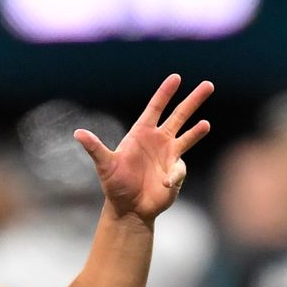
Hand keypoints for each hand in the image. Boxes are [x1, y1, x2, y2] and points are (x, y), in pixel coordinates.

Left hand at [76, 74, 213, 222]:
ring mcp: (170, 155)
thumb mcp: (105, 165)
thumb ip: (95, 148)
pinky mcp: (176, 171)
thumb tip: (78, 133)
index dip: (165, 93)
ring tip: (206, 124)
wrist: (129, 208)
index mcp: (142, 133)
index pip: (156, 108)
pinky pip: (179, 170)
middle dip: (193, 100)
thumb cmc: (115, 185)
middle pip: (179, 115)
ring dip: (198, 130)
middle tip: (208, 85)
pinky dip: (173, 176)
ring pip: (188, 136)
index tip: (176, 78)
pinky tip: (164, 183)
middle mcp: (159, 140)